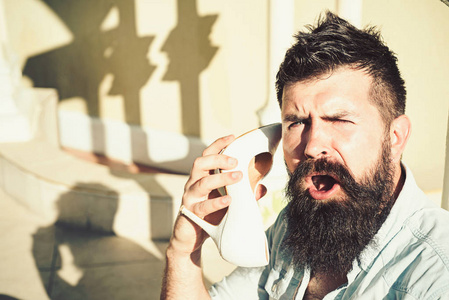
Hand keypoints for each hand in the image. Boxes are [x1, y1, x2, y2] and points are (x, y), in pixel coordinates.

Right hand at [169, 134, 242, 256]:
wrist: (190, 238)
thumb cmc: (210, 215)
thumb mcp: (228, 202)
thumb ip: (243, 194)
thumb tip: (263, 188)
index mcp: (202, 176)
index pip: (207, 155)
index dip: (218, 144)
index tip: (232, 137)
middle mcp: (193, 183)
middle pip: (200, 163)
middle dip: (218, 159)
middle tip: (235, 161)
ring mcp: (190, 198)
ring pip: (201, 182)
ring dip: (220, 178)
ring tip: (238, 176)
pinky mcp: (190, 213)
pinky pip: (202, 206)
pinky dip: (216, 203)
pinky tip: (229, 200)